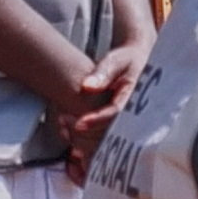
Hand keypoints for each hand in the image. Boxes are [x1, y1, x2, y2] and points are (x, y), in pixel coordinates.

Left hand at [60, 38, 150, 175]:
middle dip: (86, 132)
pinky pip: (101, 136)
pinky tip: (67, 132)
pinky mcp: (115, 123)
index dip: (97, 120)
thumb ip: (103, 73)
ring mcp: (124, 120)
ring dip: (83, 138)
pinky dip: (83, 137)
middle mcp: (131, 113)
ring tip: (62, 125)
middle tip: (64, 121)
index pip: (116, 113)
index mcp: (133, 98)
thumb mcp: (116, 61)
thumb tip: (87, 86)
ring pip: (105, 138)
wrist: (135, 63)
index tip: (78, 124)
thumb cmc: (126, 60)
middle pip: (110, 131)